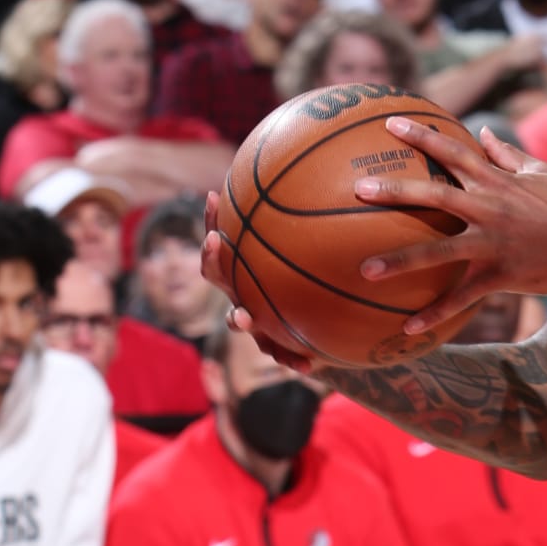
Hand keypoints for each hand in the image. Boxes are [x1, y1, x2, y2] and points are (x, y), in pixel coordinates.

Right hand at [203, 194, 322, 371]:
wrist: (320, 327)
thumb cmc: (310, 283)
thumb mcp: (312, 254)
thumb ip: (311, 225)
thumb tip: (335, 179)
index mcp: (245, 269)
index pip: (222, 239)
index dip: (212, 219)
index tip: (212, 196)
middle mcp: (242, 291)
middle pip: (217, 274)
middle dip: (213, 258)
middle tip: (216, 241)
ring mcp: (255, 319)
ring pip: (238, 319)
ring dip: (238, 317)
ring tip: (243, 317)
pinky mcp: (275, 344)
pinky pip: (279, 352)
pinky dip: (292, 358)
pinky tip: (309, 365)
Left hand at [356, 118, 546, 337]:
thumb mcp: (539, 171)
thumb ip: (504, 153)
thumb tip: (479, 129)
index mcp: (496, 180)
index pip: (452, 151)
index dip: (420, 136)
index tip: (389, 124)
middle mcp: (489, 208)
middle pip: (434, 195)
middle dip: (395, 191)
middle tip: (357, 190)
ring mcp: (493, 243)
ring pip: (439, 251)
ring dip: (400, 260)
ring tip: (364, 269)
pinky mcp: (501, 275)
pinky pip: (462, 297)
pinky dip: (435, 313)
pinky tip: (407, 327)